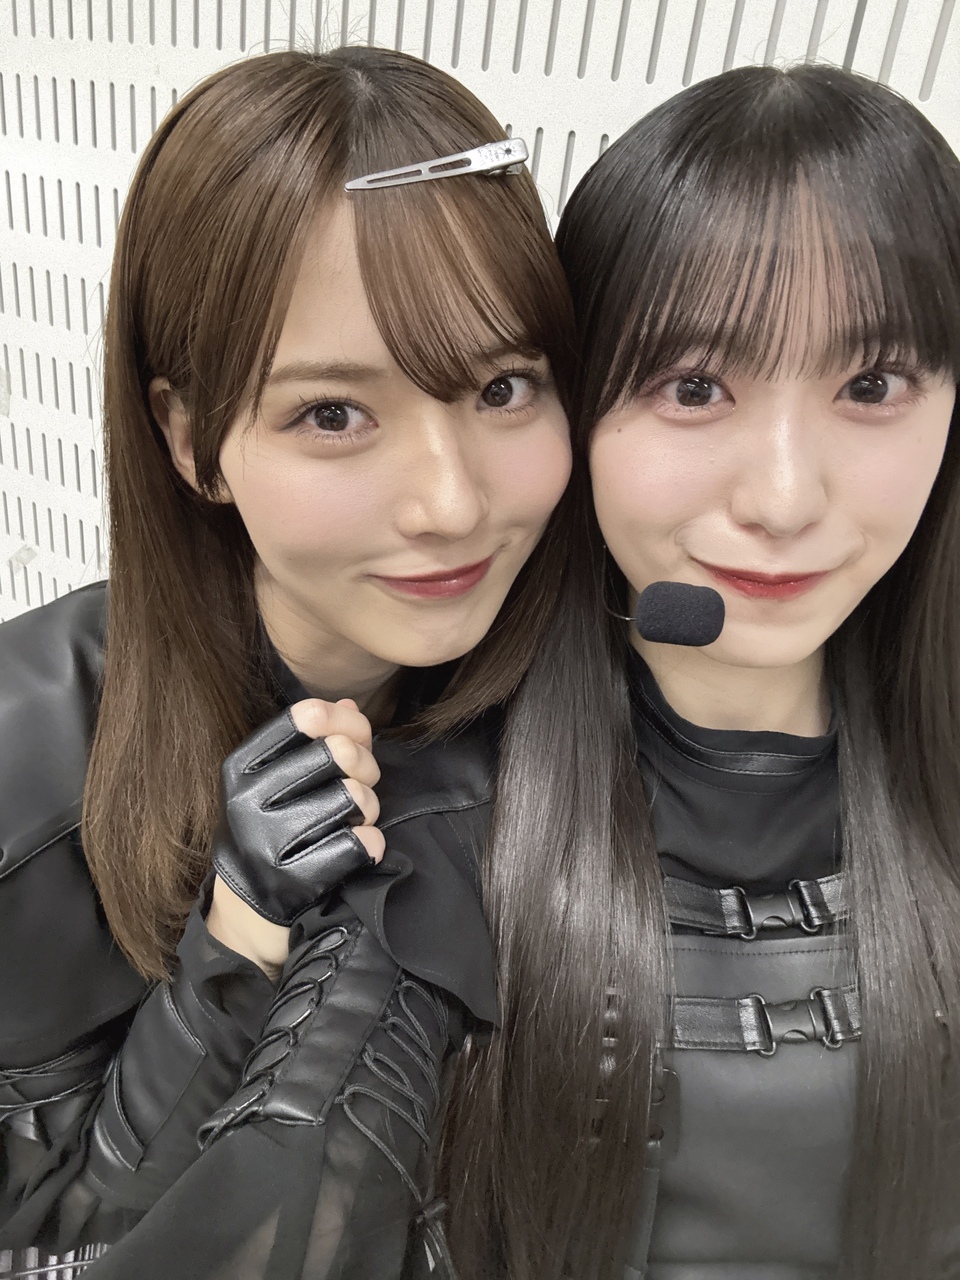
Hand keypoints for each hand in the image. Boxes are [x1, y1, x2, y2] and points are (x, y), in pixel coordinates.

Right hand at [206, 699, 384, 971]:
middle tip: (364, 783)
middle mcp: (248, 801)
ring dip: (370, 807)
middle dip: (366, 765)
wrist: (250, 903)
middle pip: (338, 753)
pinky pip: (356, 845)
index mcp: (242, 766)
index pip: (306, 718)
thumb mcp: (279, 778)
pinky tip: (366, 843)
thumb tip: (351, 708)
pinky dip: (370, 843)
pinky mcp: (293, 881)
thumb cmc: (275, 826)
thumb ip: (315, 740)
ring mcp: (268, 842)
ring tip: (360, 817)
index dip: (345, 722)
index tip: (356, 738)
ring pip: (353, 798)